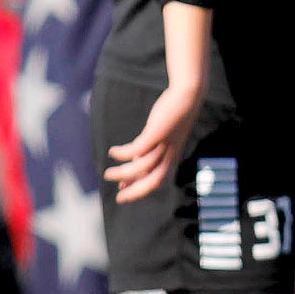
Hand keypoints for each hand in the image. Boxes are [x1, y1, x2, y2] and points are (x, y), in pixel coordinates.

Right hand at [104, 81, 201, 202]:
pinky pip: (138, 149)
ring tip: (107, 174)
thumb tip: (133, 165)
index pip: (157, 180)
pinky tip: (113, 152)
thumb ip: (148, 153)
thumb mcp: (159, 139)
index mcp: (172, 157)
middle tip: (118, 197)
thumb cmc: (172, 117)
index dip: (140, 189)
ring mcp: (165, 144)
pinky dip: (124, 153)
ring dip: (124, 173)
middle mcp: (170, 154)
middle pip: (154, 181)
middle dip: (135, 191)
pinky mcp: (158, 133)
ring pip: (143, 166)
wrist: (187, 96)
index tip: (122, 193)